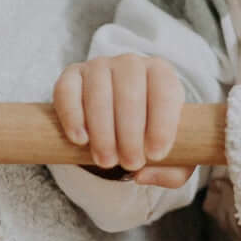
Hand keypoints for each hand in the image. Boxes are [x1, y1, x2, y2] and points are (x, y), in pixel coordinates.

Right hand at [52, 54, 195, 187]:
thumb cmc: (149, 133)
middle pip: (130, 94)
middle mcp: (131, 64)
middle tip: (130, 163)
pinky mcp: (72, 75)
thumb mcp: (170, 149)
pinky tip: (80, 139)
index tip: (155, 155)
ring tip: (107, 161)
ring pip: (98, 94)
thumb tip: (142, 176)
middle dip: (131, 135)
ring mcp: (99, 66)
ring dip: (103, 132)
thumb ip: (173, 171)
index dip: (162, 124)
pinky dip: (73, 116)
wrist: (117, 116)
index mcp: (161, 73)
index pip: (165, 92)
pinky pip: (68, 91)